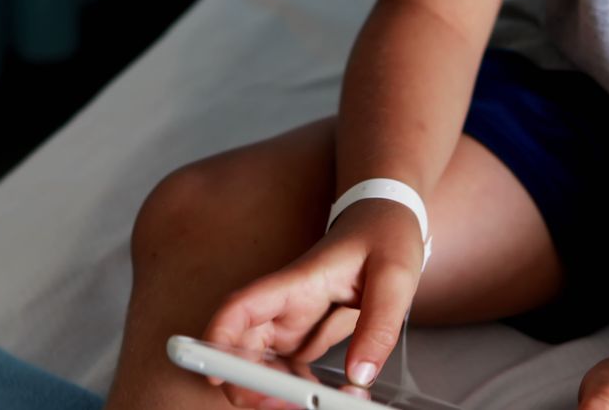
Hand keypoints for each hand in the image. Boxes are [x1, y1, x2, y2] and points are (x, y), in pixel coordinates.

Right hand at [203, 199, 424, 407]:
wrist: (390, 217)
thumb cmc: (386, 235)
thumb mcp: (395, 277)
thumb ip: (379, 326)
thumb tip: (360, 375)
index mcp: (299, 282)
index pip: (241, 308)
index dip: (217, 338)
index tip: (214, 370)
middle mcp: (288, 305)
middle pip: (243, 347)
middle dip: (247, 382)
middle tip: (278, 406)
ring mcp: (296, 322)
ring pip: (263, 364)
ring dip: (272, 391)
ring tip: (307, 405)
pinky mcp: (309, 334)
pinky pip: (289, 369)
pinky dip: (296, 388)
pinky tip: (319, 400)